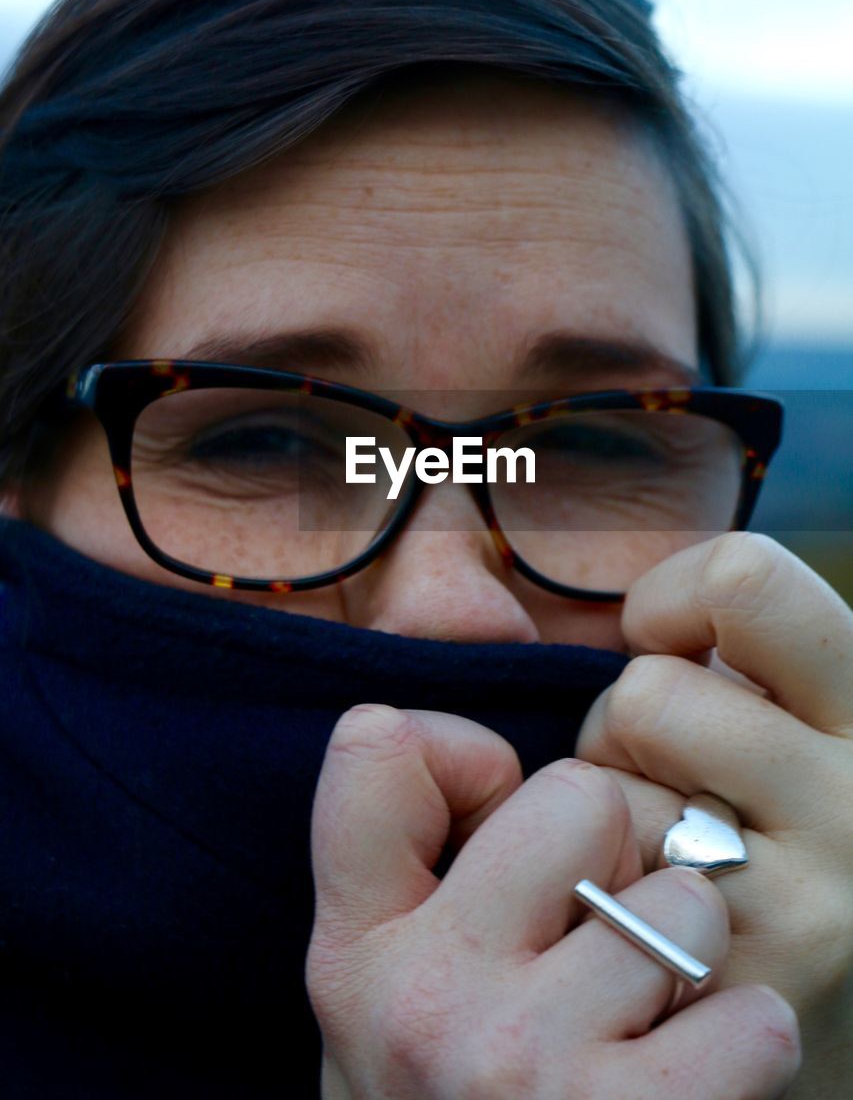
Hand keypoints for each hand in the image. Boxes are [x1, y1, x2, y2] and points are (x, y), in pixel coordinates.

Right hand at [307, 703, 799, 1098]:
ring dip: (683, 953)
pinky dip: (746, 1037)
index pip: (375, 745)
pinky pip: (748, 1011)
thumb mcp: (386, 1001)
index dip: (461, 752)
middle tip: (587, 929)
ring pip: (682, 900)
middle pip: (577, 793)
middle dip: (606, 847)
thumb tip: (510, 767)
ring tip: (639, 1014)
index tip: (492, 809)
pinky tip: (696, 1072)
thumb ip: (421, 877)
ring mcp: (525, 1064)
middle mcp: (427, 997)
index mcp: (356, 951)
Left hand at [576, 532, 852, 1098]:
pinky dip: (598, 902)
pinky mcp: (742, 993)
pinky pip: (599, 897)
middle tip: (662, 775)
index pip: (745, 575)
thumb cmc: (772, 836)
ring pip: (605, 795)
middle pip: (648, 694)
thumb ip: (736, 662)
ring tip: (656, 853)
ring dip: (605, 818)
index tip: (663, 647)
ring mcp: (810, 904)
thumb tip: (634, 609)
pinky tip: (655, 928)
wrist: (813, 1025)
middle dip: (621, 727)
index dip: (668, 602)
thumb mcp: (787, 727)